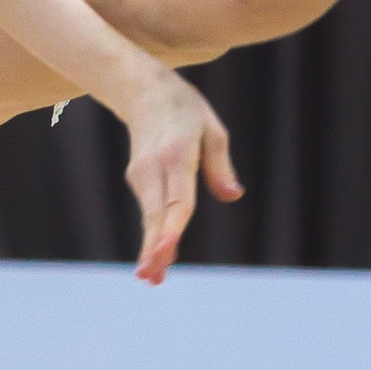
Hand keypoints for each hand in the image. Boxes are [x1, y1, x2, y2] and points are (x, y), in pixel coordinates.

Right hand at [120, 73, 243, 284]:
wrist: (143, 90)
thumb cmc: (184, 110)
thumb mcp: (212, 129)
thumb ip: (220, 165)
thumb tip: (233, 195)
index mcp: (177, 155)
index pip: (176, 199)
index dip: (171, 228)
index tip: (166, 251)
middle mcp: (154, 167)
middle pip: (155, 214)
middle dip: (153, 247)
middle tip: (152, 278)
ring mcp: (141, 173)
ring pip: (149, 216)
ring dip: (150, 247)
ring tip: (153, 279)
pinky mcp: (137, 178)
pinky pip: (149, 210)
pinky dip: (151, 233)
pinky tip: (156, 256)